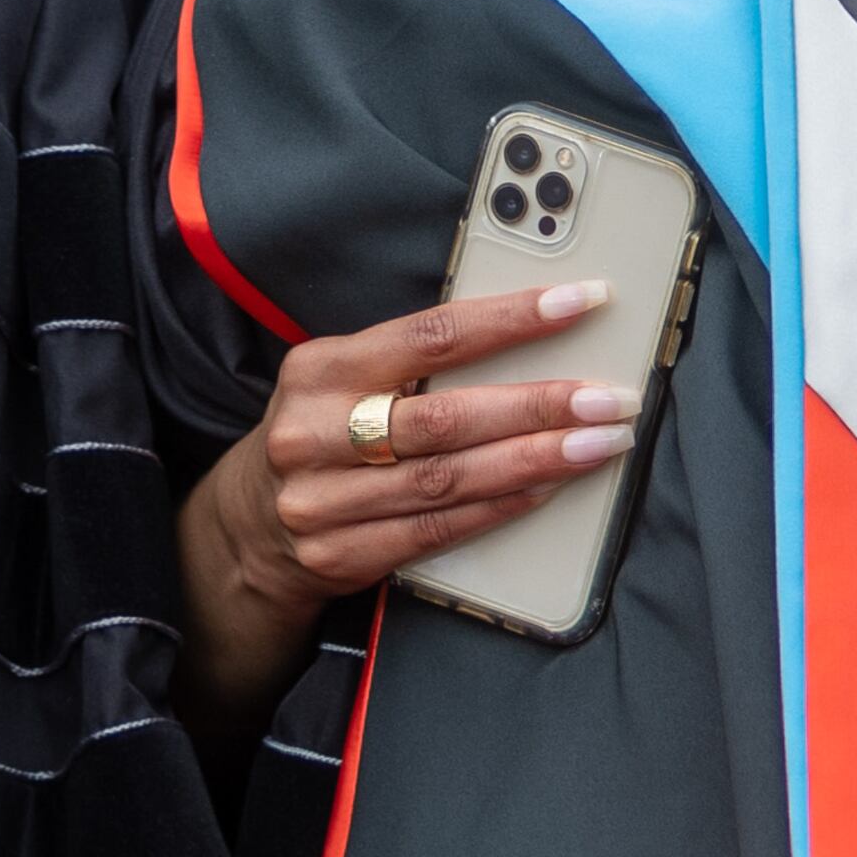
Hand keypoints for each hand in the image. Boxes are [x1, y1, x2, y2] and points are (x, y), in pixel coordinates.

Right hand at [176, 283, 628, 730]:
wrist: (245, 524)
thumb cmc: (324, 429)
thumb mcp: (347, 377)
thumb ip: (419, 357)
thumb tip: (535, 326)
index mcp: (321, 370)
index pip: (431, 334)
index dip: (513, 318)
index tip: (582, 300)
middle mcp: (313, 434)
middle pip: (446, 417)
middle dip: (540, 405)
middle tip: (611, 398)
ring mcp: (322, 501)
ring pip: (448, 479)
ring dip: (537, 460)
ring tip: (601, 444)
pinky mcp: (338, 555)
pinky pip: (438, 530)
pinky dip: (502, 506)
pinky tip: (550, 488)